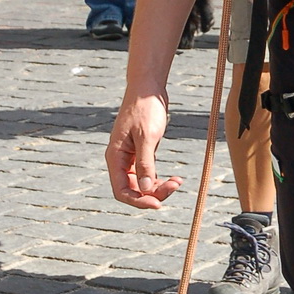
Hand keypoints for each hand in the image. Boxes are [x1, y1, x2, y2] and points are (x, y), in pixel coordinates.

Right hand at [106, 91, 182, 208]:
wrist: (148, 89)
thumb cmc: (145, 109)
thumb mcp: (147, 137)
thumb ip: (145, 163)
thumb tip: (144, 189)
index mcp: (115, 157)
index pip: (121, 191)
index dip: (138, 201)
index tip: (158, 204)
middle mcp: (120, 160)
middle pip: (133, 190)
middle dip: (152, 193)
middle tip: (175, 186)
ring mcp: (130, 158)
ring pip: (142, 184)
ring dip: (159, 187)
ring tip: (178, 182)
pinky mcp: (141, 154)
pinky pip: (148, 174)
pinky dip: (160, 179)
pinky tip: (175, 178)